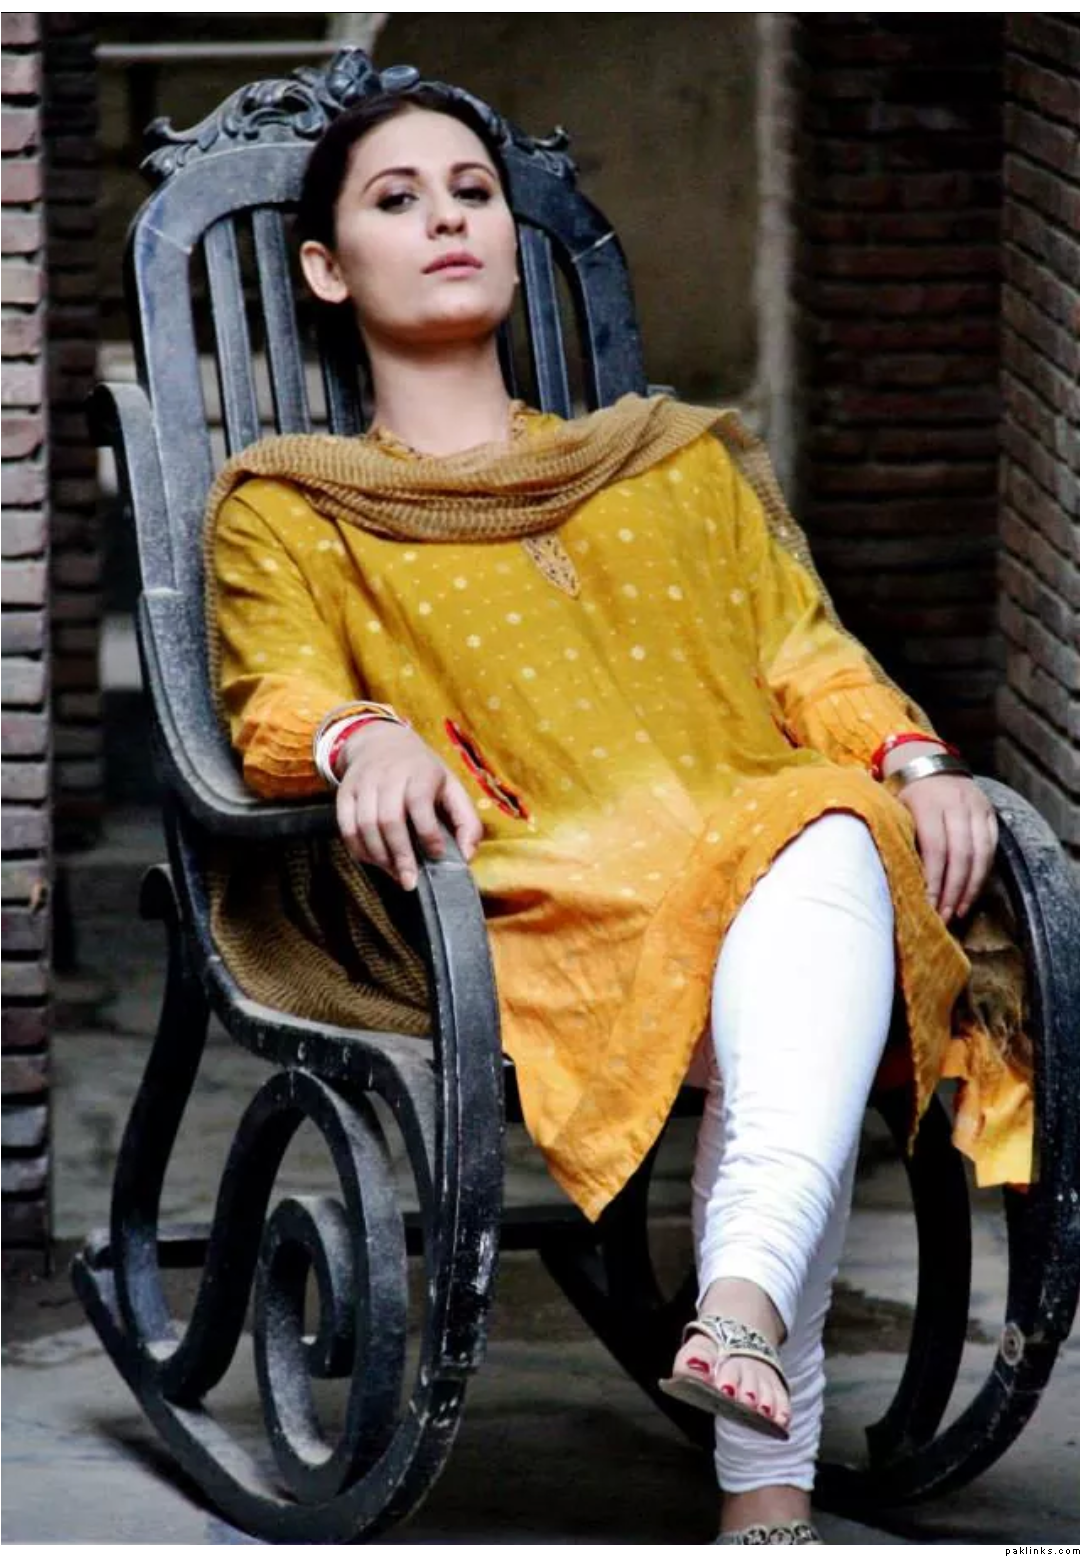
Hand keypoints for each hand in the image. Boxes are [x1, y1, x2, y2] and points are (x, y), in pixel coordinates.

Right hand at [335, 722, 483, 890]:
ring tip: (395, 874)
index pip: (419, 803)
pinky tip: (375, 861)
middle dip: (400, 855)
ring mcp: (363, 784)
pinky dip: (359, 850)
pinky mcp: (344, 793)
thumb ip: (466, 821)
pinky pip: (346, 827)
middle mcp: (388, 775)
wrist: (381, 743)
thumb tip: (467, 856)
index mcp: (419, 772)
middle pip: (389, 820)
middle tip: (410, 881)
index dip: (428, 833)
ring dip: (379, 857)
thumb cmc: (422, 773)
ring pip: (364, 826)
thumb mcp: (452, 787)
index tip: (437, 853)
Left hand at [885, 742, 997, 921]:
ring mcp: (976, 806)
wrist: (925, 760)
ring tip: (959, 911)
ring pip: (981, 853)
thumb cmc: (901, 793)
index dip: (934, 880)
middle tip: (944, 916)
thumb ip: (899, 836)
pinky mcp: (989, 811)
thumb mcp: (893, 808)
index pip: (936, 849)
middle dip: (953, 890)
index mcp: (928, 803)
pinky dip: (984, 872)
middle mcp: (956, 803)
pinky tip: (972, 891)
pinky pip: (992, 847)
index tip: (928, 905)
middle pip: (961, 854)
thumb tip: (896, 879)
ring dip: (971, 887)